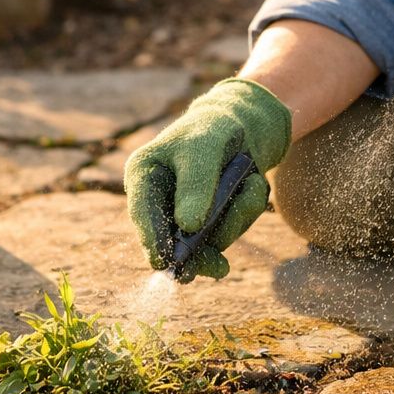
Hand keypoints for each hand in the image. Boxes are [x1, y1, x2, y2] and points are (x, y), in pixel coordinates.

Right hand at [124, 77, 291, 280]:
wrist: (245, 126)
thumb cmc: (213, 130)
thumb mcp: (204, 149)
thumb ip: (196, 184)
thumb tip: (187, 226)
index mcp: (143, 176)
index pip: (141, 213)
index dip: (152, 240)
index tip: (164, 262)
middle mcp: (159, 200)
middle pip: (169, 241)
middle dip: (199, 251)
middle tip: (220, 267)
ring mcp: (183, 215)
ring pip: (203, 242)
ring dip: (234, 221)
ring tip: (251, 187)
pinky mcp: (207, 222)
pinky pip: (226, 234)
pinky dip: (245, 213)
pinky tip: (252, 187)